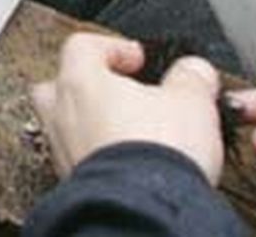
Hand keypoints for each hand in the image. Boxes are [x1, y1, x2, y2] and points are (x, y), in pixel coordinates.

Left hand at [31, 33, 226, 185]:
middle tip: (123, 93)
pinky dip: (98, 157)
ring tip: (128, 132)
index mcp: (80, 81)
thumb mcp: (191, 101)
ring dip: (94, 125)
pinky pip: (79, 159)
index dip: (113, 47)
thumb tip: (194, 70)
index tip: (137, 59)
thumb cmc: (156, 152)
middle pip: (60, 84)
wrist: (146, 210)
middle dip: (91, 86)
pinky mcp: (72, 184)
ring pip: (67, 125)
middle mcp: (62, 114)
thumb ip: (190, 77)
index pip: (82, 45)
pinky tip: (126, 164)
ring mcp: (63, 151)